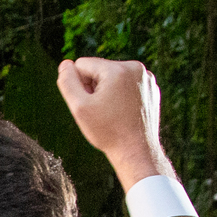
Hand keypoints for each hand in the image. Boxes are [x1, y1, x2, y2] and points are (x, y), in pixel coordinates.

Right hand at [57, 56, 173, 192]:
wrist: (136, 151)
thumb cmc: (107, 131)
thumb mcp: (79, 108)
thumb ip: (68, 83)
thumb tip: (65, 64)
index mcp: (117, 69)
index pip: (82, 64)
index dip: (79, 86)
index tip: (89, 105)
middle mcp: (135, 67)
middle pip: (100, 69)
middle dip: (94, 88)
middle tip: (101, 112)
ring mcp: (146, 77)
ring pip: (114, 77)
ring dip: (108, 92)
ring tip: (113, 113)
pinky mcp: (152, 88)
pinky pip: (128, 85)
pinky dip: (122, 97)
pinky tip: (123, 113)